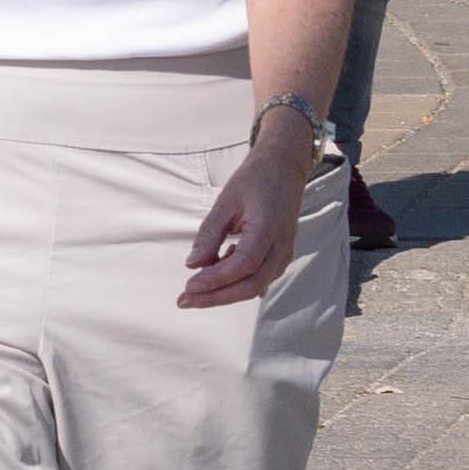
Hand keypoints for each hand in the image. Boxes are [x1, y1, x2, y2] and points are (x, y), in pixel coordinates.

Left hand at [177, 105, 323, 307]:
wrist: (284, 169)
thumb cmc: (255, 180)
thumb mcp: (225, 202)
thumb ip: (210, 234)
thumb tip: (192, 265)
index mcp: (269, 229)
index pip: (244, 264)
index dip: (216, 279)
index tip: (189, 285)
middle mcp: (281, 247)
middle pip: (251, 285)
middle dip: (216, 297)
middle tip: (184, 300)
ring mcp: (283, 254)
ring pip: (254, 286)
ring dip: (224, 293)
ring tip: (193, 292)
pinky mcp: (278, 256)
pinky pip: (258, 278)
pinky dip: (235, 282)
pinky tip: (215, 273)